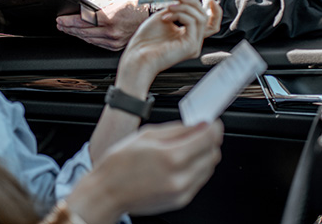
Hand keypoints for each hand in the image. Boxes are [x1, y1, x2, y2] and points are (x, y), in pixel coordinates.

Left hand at [56, 0, 147, 50]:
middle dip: (69, 28)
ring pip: (88, 39)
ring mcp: (113, 40)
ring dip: (76, 34)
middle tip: (60, 24)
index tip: (60, 19)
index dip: (69, 21)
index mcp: (109, 17)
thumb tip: (82, 8)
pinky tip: (81, 35)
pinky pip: (97, 43)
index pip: (83, 20)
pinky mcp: (116, 46)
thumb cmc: (133, 6)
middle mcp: (111, 31)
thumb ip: (96, 5)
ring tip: (67, 29)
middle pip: (83, 31)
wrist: (149, 16)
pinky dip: (87, 39)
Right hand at [66, 121, 223, 222]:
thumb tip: (198, 124)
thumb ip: (177, 129)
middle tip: (200, 132)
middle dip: (210, 140)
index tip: (212, 121)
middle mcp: (180, 177)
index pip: (208, 138)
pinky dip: (197, 168)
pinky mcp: (181, 200)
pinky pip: (200, 180)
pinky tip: (183, 161)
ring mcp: (182, 191)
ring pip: (209, 167)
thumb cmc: (119, 163)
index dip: (213, 126)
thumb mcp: (146, 135)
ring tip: (188, 146)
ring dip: (204, 154)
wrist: (108, 193)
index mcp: (171, 157)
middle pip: (213, 153)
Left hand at [116, 0, 221, 93]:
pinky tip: (167, 17)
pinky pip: (193, 23)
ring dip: (184, 7)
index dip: (215, 12)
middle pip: (204, 17)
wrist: (137, 55)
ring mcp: (193, 45)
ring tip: (169, 7)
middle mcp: (193, 41)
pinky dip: (180, 14)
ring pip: (200, 18)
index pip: (211, 24)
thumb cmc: (146, 40)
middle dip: (193, 2)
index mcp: (188, 36)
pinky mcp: (191, 46)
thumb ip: (177, 9)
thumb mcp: (164, 17)